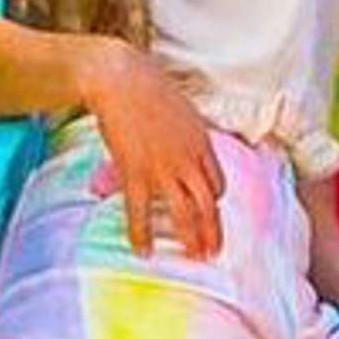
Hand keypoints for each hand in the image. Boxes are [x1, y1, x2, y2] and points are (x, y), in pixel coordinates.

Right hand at [79, 49, 226, 262]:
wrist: (120, 79)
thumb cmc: (147, 86)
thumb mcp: (181, 109)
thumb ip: (186, 131)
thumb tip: (183, 140)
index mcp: (201, 143)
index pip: (217, 182)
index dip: (215, 201)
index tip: (211, 211)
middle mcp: (188, 160)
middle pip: (209, 205)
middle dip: (213, 231)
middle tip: (214, 252)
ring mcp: (163, 169)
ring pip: (185, 214)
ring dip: (191, 239)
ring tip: (193, 258)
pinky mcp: (136, 174)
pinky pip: (141, 213)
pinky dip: (142, 235)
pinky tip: (144, 252)